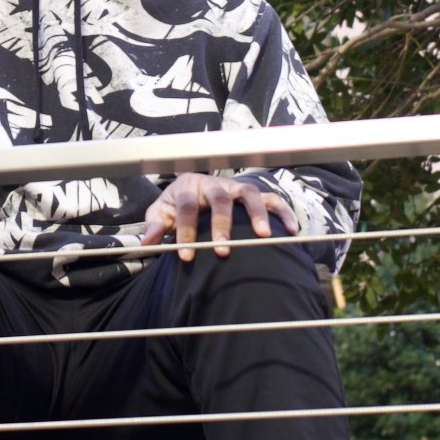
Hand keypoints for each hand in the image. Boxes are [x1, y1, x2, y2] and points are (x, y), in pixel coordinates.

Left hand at [141, 173, 297, 260]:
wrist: (191, 190)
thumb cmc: (176, 206)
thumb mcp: (160, 213)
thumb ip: (155, 226)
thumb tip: (147, 242)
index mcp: (187, 187)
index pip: (186, 206)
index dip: (186, 230)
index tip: (186, 255)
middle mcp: (214, 184)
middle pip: (220, 199)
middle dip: (222, 224)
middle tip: (223, 249)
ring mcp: (235, 187)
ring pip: (249, 193)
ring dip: (256, 213)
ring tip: (263, 235)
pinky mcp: (252, 194)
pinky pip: (272, 198)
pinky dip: (283, 211)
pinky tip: (292, 230)